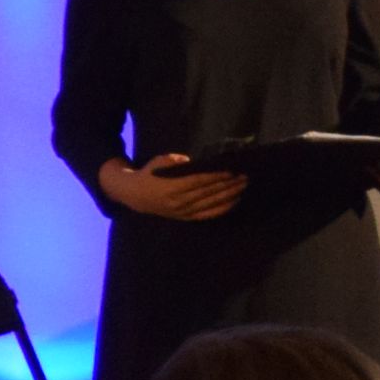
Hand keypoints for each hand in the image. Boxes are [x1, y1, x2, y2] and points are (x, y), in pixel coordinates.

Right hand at [102, 155, 243, 219]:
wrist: (135, 196)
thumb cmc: (150, 174)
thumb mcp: (161, 162)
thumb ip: (180, 162)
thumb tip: (202, 163)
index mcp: (170, 186)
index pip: (198, 181)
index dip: (216, 176)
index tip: (231, 171)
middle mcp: (178, 201)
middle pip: (208, 193)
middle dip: (227, 185)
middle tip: (243, 177)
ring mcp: (182, 211)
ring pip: (210, 204)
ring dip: (229, 195)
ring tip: (243, 186)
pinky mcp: (186, 217)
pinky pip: (208, 214)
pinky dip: (222, 209)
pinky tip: (234, 201)